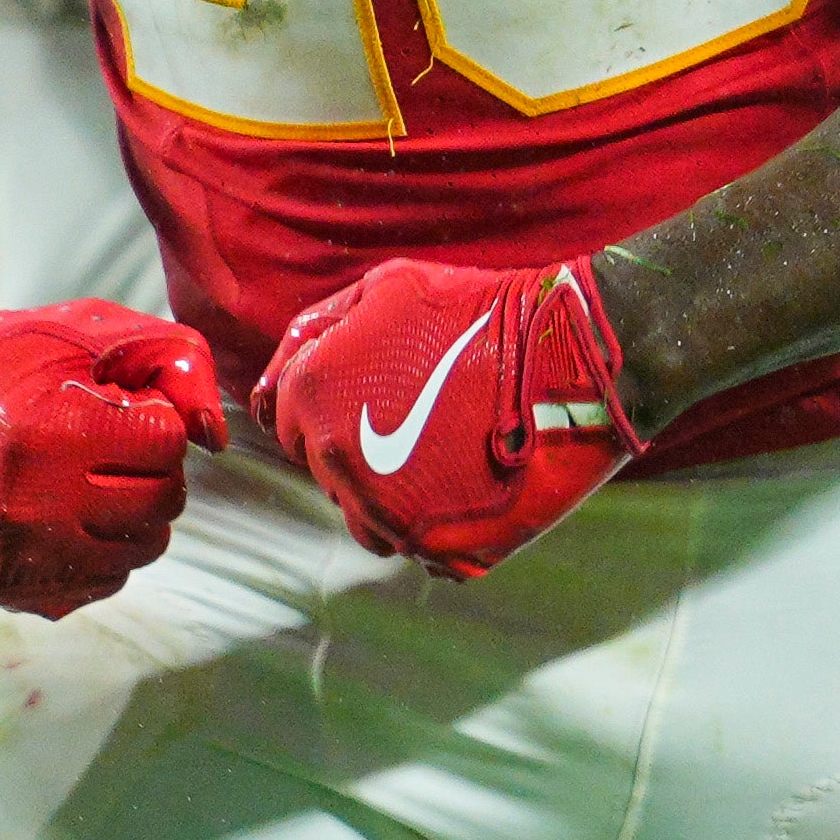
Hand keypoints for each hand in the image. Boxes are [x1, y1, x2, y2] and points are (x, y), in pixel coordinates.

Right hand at [0, 289, 226, 617]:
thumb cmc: (11, 355)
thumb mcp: (94, 331)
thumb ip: (175, 365)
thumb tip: (216, 438)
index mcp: (55, 434)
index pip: (167, 446)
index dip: (154, 419)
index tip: (121, 407)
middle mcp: (34, 506)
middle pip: (160, 504)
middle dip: (154, 469)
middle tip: (119, 446)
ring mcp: (18, 555)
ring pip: (138, 551)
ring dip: (136, 513)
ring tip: (98, 478)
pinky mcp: (7, 587)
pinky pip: (100, 585)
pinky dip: (104, 551)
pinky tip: (75, 514)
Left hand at [251, 257, 636, 578]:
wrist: (569, 356)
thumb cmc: (477, 312)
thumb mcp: (386, 288)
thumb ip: (316, 331)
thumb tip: (270, 380)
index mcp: (314, 395)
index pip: (285, 421)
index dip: (329, 403)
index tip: (375, 389)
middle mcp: (337, 462)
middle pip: (326, 473)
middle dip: (360, 447)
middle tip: (419, 413)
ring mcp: (390, 513)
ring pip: (368, 520)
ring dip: (394, 492)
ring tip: (447, 448)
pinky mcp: (441, 550)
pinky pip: (419, 547)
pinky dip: (438, 520)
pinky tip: (472, 477)